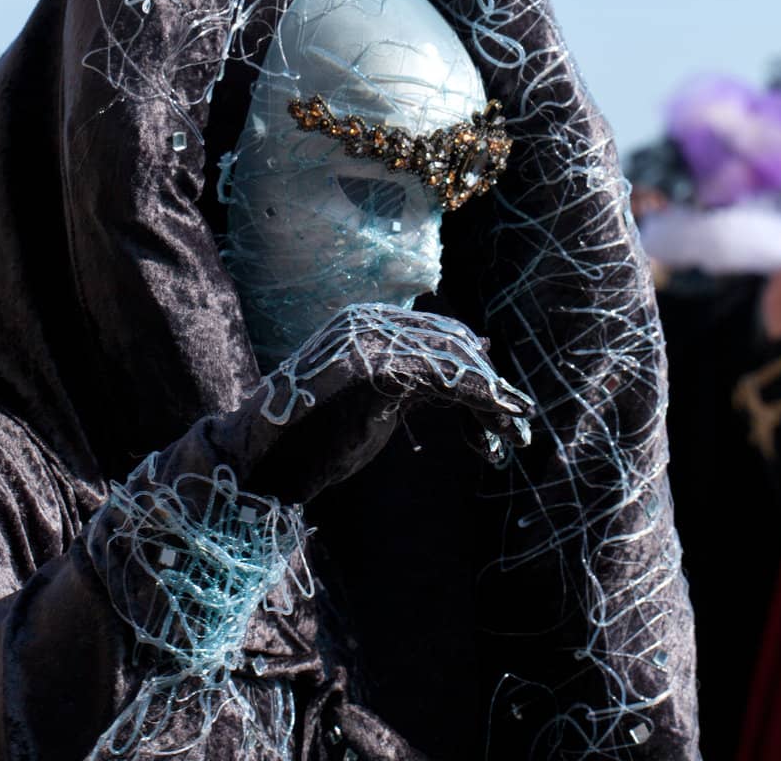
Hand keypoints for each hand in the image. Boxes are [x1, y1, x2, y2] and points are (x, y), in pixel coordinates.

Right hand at [221, 303, 532, 504]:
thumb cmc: (314, 433)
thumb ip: (421, 370)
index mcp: (368, 320)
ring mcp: (369, 342)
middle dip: (491, 387)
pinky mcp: (373, 371)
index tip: (506, 411)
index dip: (478, 373)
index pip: (443, 335)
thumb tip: (485, 344)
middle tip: (518, 429)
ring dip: (493, 400)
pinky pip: (443, 378)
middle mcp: (369, 321)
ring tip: (514, 436)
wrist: (262, 460)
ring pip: (453, 360)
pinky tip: (500, 425)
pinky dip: (481, 400)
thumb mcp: (378, 396)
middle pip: (454, 343)